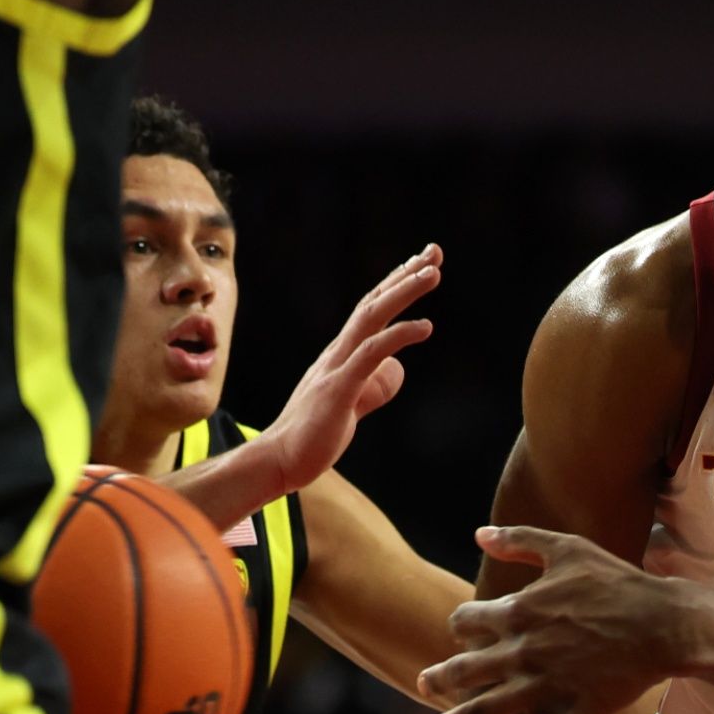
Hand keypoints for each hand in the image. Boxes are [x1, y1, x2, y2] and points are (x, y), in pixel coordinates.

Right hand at [250, 245, 440, 493]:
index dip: (396, 285)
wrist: (279, 461)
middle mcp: (338, 353)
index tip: (422, 265)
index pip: (371, 310)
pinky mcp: (338, 389)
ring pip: (372, 318)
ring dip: (403, 292)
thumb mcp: (353, 405)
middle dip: (405, 275)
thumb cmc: (312, 436)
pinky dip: (398, 336)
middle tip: (434, 252)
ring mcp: (336, 368)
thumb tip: (396, 368)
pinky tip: (425, 327)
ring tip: (433, 273)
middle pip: (374, 303)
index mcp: (341, 355)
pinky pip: (371, 355)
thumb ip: (374, 385)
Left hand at [396, 525, 689, 713]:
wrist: (665, 625)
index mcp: (518, 612)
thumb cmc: (618, 583)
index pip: (466, 623)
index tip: (468, 632)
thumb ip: (521, 540)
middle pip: (460, 672)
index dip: (462, 627)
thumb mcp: (568, 549)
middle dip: (437, 679)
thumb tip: (479, 534)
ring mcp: (543, 688)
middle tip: (425, 685)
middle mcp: (521, 653)